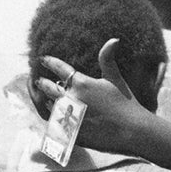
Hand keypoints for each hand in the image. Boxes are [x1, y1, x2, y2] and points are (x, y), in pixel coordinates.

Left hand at [36, 40, 143, 155]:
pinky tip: (58, 117)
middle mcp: (71, 98)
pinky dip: (55, 119)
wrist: (133, 133)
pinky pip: (55, 124)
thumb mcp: (116, 79)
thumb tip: (114, 38)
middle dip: (41, 82)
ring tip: (48, 99)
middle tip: (38, 81)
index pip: (58, 67)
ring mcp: (69, 117)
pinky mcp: (70, 133)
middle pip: (47, 86)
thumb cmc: (127, 104)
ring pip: (49, 106)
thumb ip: (108, 59)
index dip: (49, 61)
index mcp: (81, 83)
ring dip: (48, 101)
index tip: (43, 59)